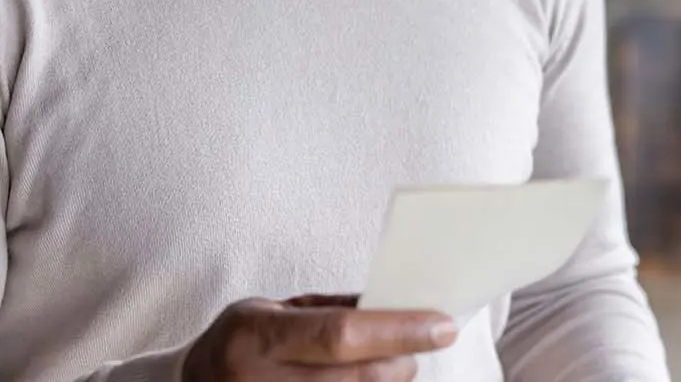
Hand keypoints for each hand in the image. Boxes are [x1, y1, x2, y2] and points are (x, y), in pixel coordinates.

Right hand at [182, 294, 457, 380]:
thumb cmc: (239, 344)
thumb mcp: (270, 311)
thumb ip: (330, 310)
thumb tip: (397, 306)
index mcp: (255, 337)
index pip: (340, 335)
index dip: (397, 331)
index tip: (441, 324)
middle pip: (360, 377)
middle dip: (403, 359)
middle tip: (424, 342)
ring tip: (393, 362)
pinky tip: (369, 378)